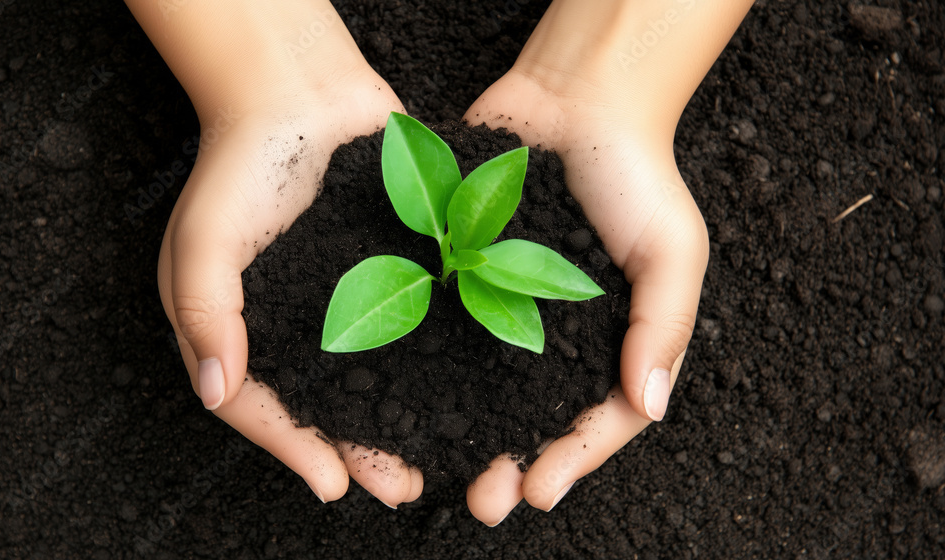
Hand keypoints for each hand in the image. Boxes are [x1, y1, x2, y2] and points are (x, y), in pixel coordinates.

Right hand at [137, 0, 423, 505]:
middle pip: (331, 404)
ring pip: (381, 376)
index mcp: (249, 330)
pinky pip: (416, 325)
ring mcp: (353, 301)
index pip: (264, 405)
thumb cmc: (241, 167)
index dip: (294, 447)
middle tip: (398, 487)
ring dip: (406, 420)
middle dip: (363, 450)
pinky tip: (466, 388)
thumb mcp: (203, 242)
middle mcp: (303, 326)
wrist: (302, 94)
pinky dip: (438, 360)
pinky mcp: (398, 274)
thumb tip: (215, 389)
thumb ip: (207, 314)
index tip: (329, 483)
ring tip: (437, 458)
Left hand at [462, 66, 707, 524]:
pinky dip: (417, 366)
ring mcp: (499, 312)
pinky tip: (394, 399)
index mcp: (607, 346)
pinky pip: (436, 329)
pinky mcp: (456, 279)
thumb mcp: (672, 252)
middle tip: (482, 502)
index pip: (594, 420)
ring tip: (434, 473)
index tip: (540, 490)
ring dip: (456, 434)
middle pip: (528, 419)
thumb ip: (663, 326)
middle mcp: (550, 340)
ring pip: (475, 388)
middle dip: (505, 465)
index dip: (570, 461)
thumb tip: (649, 406)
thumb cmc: (636, 177)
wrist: (576, 102)